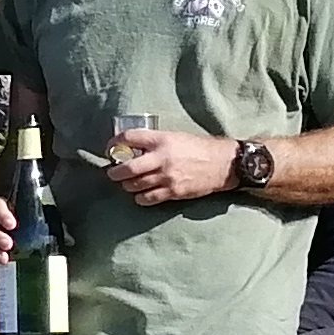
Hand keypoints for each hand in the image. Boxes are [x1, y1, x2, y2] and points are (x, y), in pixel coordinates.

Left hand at [106, 123, 233, 204]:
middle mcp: (161, 158)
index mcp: (161, 140)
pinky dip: (140, 197)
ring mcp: (167, 177)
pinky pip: (148, 198)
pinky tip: (141, 194)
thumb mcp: (175, 136)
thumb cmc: (199, 148)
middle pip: (127, 168)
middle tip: (113, 172)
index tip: (111, 149)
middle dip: (115, 172)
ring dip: (127, 185)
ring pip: (135, 185)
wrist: (222, 163)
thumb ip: (155, 142)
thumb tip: (132, 148)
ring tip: (129, 183)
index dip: (114, 143)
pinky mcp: (173, 192)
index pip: (129, 138)